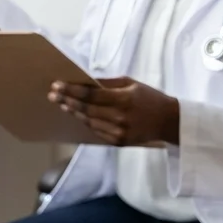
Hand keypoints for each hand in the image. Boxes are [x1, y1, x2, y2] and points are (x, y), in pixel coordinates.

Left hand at [49, 77, 180, 145]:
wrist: (170, 122)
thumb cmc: (149, 97)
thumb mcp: (131, 83)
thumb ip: (109, 82)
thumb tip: (85, 80)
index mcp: (123, 99)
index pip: (91, 94)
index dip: (71, 90)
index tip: (57, 85)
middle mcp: (119, 117)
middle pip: (86, 108)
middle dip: (67, 100)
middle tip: (52, 94)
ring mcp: (119, 132)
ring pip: (89, 121)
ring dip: (73, 112)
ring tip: (61, 104)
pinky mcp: (119, 142)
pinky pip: (96, 131)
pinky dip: (85, 122)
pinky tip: (77, 114)